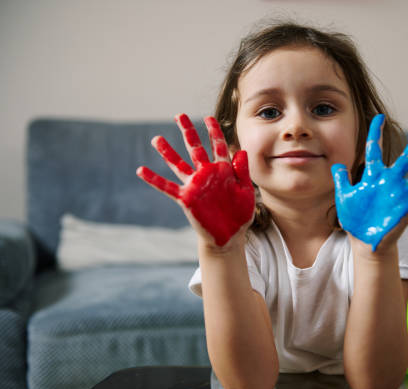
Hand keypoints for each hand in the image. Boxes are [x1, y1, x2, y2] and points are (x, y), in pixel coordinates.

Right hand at [136, 114, 254, 247]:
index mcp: (223, 170)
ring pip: (178, 164)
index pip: (217, 145)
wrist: (231, 235)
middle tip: (179, 115)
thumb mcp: (246, 190)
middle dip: (188, 132)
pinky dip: (154, 179)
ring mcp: (195, 185)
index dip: (213, 131)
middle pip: (195, 148)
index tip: (208, 117)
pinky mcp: (186, 198)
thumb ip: (242, 171)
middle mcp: (206, 174)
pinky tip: (141, 170)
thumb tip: (240, 150)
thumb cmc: (240, 214)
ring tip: (156, 139)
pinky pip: (167, 187)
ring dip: (168, 152)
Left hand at [332, 114, 407, 251]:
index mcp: (374, 176)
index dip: (375, 133)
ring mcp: (402, 194)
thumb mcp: (344, 197)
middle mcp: (391, 181)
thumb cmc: (355, 219)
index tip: (379, 117)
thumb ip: (341, 179)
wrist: (363, 240)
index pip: (374, 150)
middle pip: (407, 157)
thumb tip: (337, 164)